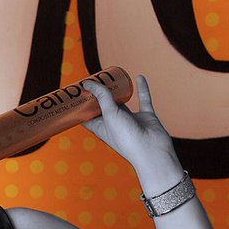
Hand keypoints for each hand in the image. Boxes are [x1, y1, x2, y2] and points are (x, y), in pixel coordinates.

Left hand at [83, 74, 183, 195]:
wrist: (152, 151)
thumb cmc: (126, 138)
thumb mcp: (109, 114)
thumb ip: (102, 97)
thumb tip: (88, 83)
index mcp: (100, 128)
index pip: (86, 116)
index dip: (80, 105)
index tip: (76, 92)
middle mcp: (114, 124)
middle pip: (103, 106)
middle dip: (98, 93)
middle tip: (94, 78)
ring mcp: (130, 120)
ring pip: (122, 102)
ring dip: (118, 91)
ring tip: (112, 77)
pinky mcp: (145, 117)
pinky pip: (143, 99)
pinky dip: (142, 89)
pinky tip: (139, 77)